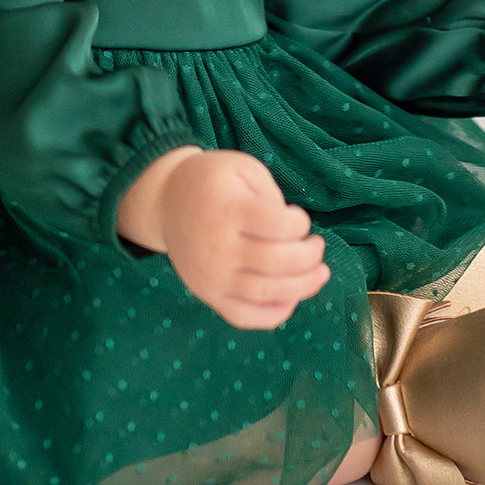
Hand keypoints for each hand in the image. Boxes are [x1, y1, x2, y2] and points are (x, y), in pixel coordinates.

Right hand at [156, 149, 329, 329]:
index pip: (278, 225)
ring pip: (265, 292)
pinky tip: (291, 299)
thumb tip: (294, 234)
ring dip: (302, 287)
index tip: (298, 219)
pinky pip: (243, 316)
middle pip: (276, 261)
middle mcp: (217, 246)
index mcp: (227, 209)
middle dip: (309, 256)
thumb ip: (271, 195)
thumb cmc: (212, 181)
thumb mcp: (242, 168)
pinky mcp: (208, 294)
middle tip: (318, 247)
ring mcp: (211, 275)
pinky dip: (273, 315)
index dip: (299, 224)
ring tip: (320, 274)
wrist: (165, 200)